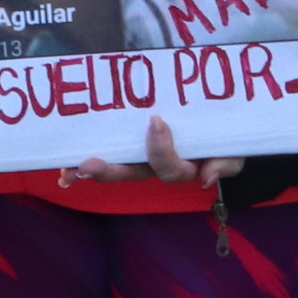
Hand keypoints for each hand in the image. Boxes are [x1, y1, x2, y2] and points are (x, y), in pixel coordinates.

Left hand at [70, 113, 241, 189]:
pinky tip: (64, 169)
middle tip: (86, 166)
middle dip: (108, 171)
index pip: (168, 167)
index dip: (159, 150)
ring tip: (69, 169)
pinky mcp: (131, 140)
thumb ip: (225, 163)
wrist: (226, 127)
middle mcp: (156, 165)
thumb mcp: (233, 152)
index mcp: (181, 166)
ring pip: (117, 165)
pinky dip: (87, 161)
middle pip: (131, 173)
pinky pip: (109, 149)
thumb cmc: (228, 139)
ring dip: (92, 168)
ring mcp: (142, 155)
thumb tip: (207, 176)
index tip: (155, 121)